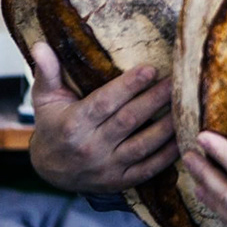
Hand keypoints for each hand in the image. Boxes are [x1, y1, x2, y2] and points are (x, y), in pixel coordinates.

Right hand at [26, 40, 177, 193]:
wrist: (49, 170)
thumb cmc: (53, 125)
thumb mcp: (44, 98)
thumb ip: (46, 72)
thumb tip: (40, 45)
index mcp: (73, 124)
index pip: (105, 103)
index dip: (129, 86)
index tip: (151, 69)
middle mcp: (91, 147)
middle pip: (129, 120)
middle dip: (156, 99)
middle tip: (177, 81)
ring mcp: (107, 167)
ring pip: (143, 145)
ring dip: (167, 126)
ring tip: (186, 105)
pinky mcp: (120, 181)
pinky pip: (149, 168)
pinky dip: (168, 155)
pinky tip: (183, 137)